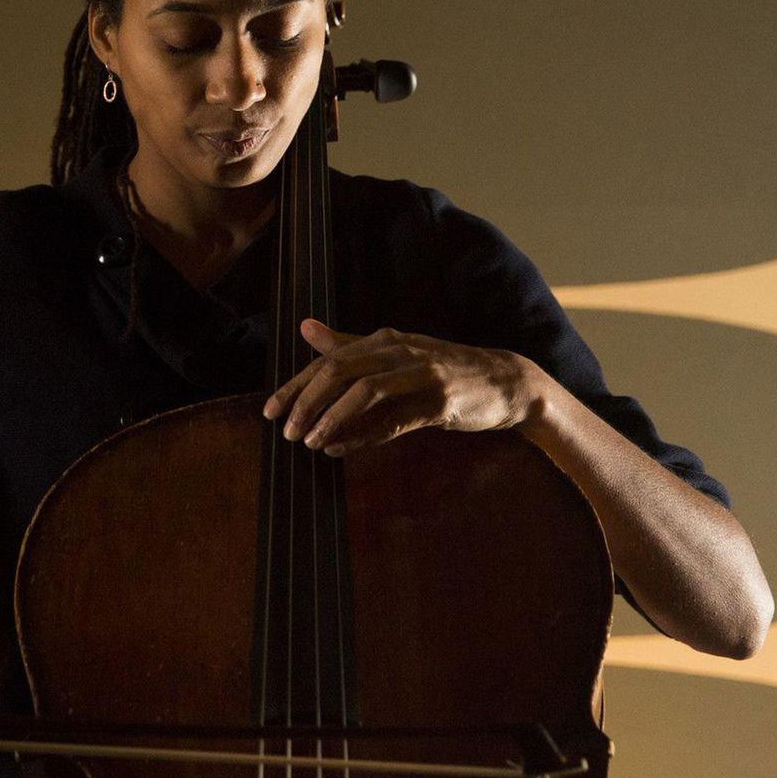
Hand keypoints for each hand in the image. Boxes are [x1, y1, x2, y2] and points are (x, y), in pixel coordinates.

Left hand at [261, 319, 541, 456]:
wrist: (506, 383)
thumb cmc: (443, 370)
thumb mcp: (395, 353)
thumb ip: (349, 345)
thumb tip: (306, 329)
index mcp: (384, 340)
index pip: (328, 361)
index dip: (295, 386)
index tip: (270, 411)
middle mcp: (399, 351)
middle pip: (339, 371)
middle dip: (306, 402)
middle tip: (285, 430)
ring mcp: (421, 375)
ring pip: (364, 392)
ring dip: (331, 418)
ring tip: (308, 441)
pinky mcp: (440, 401)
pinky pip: (394, 420)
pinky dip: (363, 435)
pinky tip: (340, 448)